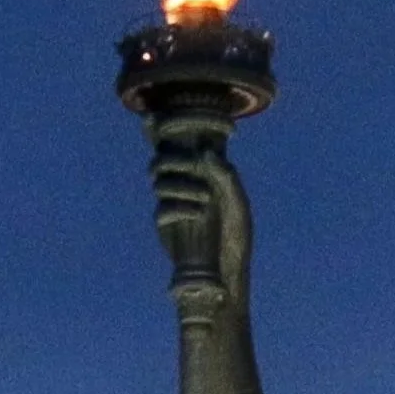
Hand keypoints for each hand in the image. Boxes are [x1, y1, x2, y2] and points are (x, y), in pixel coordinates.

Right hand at [152, 133, 251, 312]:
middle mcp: (185, 185)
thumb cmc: (236, 240)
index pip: (181, 147)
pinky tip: (197, 214)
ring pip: (160, 181)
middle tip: (187, 164)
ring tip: (203, 198)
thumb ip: (227, 177)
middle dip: (172, 158)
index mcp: (203, 175)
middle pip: (163, 159)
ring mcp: (174, 205)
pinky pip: (162, 209)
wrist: (227, 277)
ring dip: (180, 184)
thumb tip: (205, 152)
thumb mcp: (238, 205)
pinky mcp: (166, 228)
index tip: (156, 116)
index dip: (165, 130)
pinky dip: (178, 208)